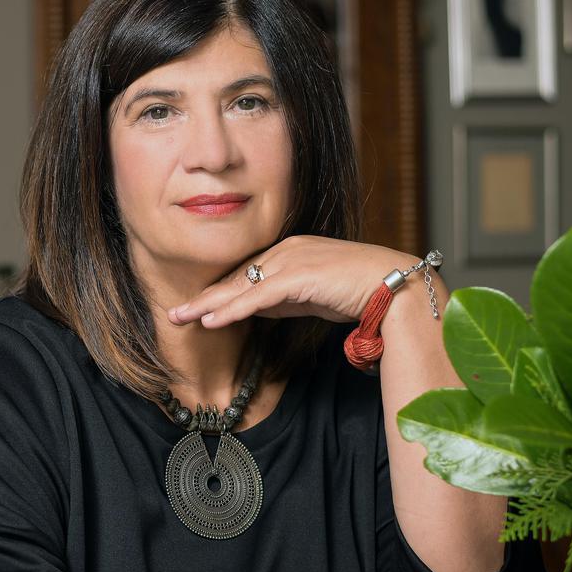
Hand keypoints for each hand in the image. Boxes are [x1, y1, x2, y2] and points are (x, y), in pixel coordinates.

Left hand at [167, 235, 416, 327]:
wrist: (396, 288)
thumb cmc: (359, 291)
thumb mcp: (311, 297)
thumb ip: (283, 298)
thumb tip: (254, 308)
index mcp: (289, 252)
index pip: (244, 275)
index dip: (218, 293)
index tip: (194, 308)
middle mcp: (286, 251)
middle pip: (235, 278)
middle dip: (203, 297)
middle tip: (174, 312)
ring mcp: (293, 261)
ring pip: (241, 286)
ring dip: (208, 304)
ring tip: (180, 318)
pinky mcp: (301, 276)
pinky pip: (258, 296)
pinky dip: (233, 309)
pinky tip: (211, 320)